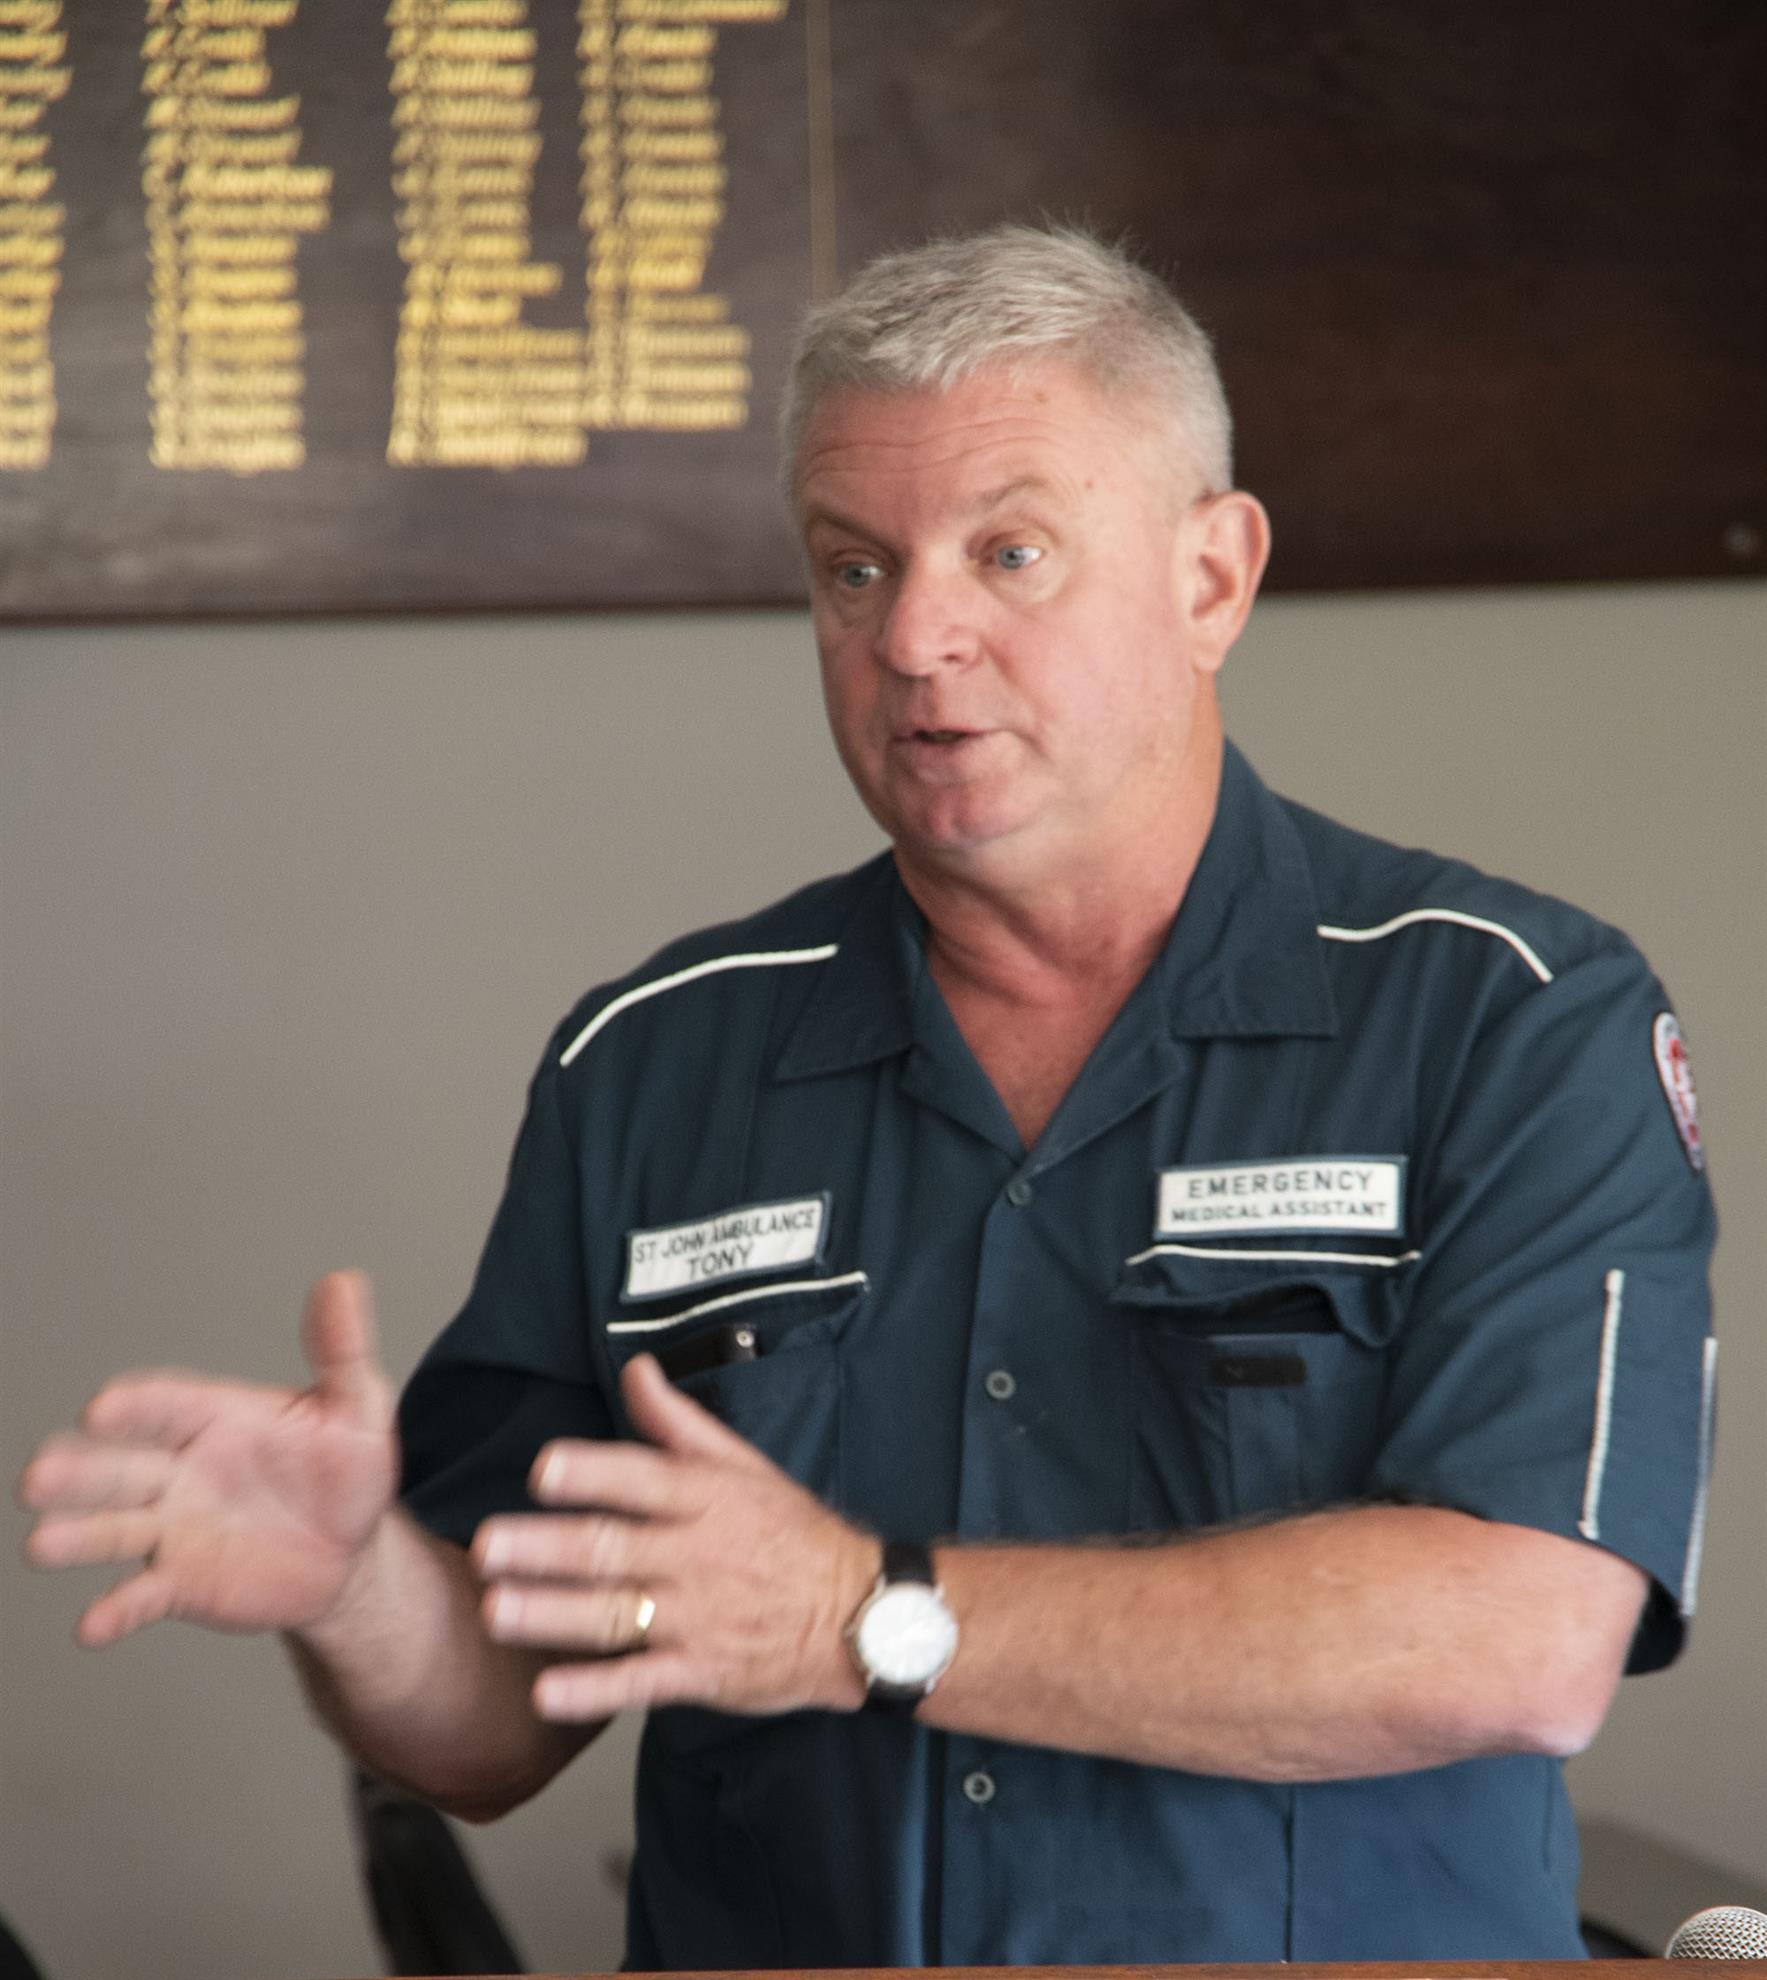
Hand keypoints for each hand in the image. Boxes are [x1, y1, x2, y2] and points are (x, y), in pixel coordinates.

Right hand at [18, 1271, 398, 1644]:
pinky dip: (115, 1611)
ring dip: (77, 1536)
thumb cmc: (346, 1471)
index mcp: (216, 1419)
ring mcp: (174, 1529)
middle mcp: (181, 1472)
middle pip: (123, 1468)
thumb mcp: (357, 1409)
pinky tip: (93, 1625)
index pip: (169, 1406)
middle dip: (79, 1472)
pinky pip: (142, 1597)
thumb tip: (343, 1282)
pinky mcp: (181, 1582)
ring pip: (114, 1529)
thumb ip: (342, 1351)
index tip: (101, 1408)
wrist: (353, 1552)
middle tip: (38, 1476)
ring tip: (42, 1544)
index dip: (137, 1406)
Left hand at [472, 1354, 878, 1721]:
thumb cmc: (792, 1533)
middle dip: (545, 1548)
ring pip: (616, 1614)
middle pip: (612, 1548)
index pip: (643, 1478)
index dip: (594, 1473)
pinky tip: (548, 1694)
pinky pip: (642, 1682)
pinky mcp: (702, 1672)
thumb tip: (634, 1369)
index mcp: (707, 1498)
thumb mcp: (744, 1465)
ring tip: (498, 1612)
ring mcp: (698, 1617)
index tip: (543, 1470)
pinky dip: (595, 1690)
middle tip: (487, 1546)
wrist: (859, 1613)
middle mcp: (697, 1555)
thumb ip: (678, 1422)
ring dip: (553, 1615)